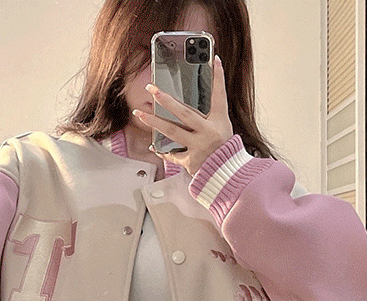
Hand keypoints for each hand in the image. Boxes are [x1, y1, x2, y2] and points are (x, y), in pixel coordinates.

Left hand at [132, 56, 233, 176]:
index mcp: (219, 122)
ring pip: (172, 132)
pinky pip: (172, 155)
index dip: (218, 78)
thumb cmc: (223, 148)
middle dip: (166, 100)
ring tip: (139, 113)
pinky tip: (152, 145)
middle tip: (152, 89)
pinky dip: (161, 150)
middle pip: (184, 113)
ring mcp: (198, 148)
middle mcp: (209, 133)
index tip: (215, 59)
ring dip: (153, 122)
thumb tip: (196, 93)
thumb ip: (209, 112)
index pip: (219, 96)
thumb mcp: (222, 127)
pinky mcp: (190, 162)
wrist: (226, 174)